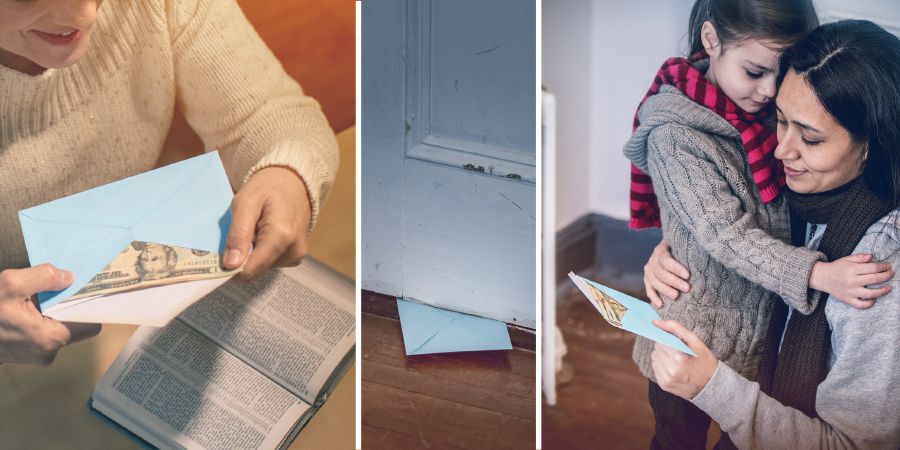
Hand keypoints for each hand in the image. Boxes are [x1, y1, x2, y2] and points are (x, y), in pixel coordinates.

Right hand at [0, 265, 100, 365]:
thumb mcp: (10, 285)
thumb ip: (44, 277)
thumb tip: (68, 276)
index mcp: (51, 338)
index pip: (91, 324)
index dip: (89, 306)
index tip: (86, 289)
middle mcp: (48, 352)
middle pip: (75, 326)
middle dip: (68, 306)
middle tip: (61, 287)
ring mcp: (36, 357)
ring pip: (58, 329)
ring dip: (51, 313)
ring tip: (39, 297)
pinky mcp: (25, 355)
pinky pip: (43, 334)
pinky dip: (39, 320)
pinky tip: (27, 308)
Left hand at [224, 166, 311, 281]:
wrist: (293, 182)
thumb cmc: (267, 188)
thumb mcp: (244, 203)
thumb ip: (238, 234)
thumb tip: (230, 264)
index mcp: (281, 236)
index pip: (250, 270)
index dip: (232, 266)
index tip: (223, 251)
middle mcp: (294, 250)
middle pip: (255, 270)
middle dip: (243, 257)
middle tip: (242, 232)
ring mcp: (297, 255)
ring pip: (262, 268)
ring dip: (253, 253)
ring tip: (256, 230)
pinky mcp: (297, 256)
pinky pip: (271, 263)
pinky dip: (262, 252)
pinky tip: (265, 234)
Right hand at [644, 240, 690, 307]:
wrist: (674, 255)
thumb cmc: (684, 253)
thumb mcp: (685, 249)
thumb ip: (691, 253)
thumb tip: (703, 260)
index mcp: (661, 249)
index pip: (665, 259)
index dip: (676, 268)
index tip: (687, 276)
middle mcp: (653, 260)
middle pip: (660, 272)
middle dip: (674, 281)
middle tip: (687, 288)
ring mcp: (649, 271)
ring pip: (654, 282)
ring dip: (665, 290)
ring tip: (676, 296)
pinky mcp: (647, 281)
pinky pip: (649, 290)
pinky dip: (654, 297)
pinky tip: (660, 305)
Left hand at [650, 319, 717, 399]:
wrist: (711, 384)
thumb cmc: (703, 359)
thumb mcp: (694, 340)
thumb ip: (675, 328)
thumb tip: (655, 322)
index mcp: (679, 358)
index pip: (661, 342)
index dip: (667, 340)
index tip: (673, 342)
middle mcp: (671, 370)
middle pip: (657, 350)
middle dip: (665, 348)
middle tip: (677, 352)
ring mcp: (667, 379)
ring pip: (655, 358)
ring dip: (662, 356)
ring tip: (676, 360)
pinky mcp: (664, 385)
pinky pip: (655, 368)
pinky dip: (662, 366)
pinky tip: (673, 367)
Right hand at [809, 254, 892, 308]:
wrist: (821, 277)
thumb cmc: (836, 267)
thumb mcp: (846, 259)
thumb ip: (859, 257)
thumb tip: (872, 257)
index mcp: (852, 269)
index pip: (873, 267)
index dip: (883, 266)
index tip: (888, 266)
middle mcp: (852, 281)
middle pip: (875, 279)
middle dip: (886, 276)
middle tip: (891, 273)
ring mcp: (850, 291)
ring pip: (871, 294)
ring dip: (883, 291)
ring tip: (889, 288)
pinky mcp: (848, 299)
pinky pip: (861, 304)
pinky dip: (869, 303)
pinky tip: (874, 299)